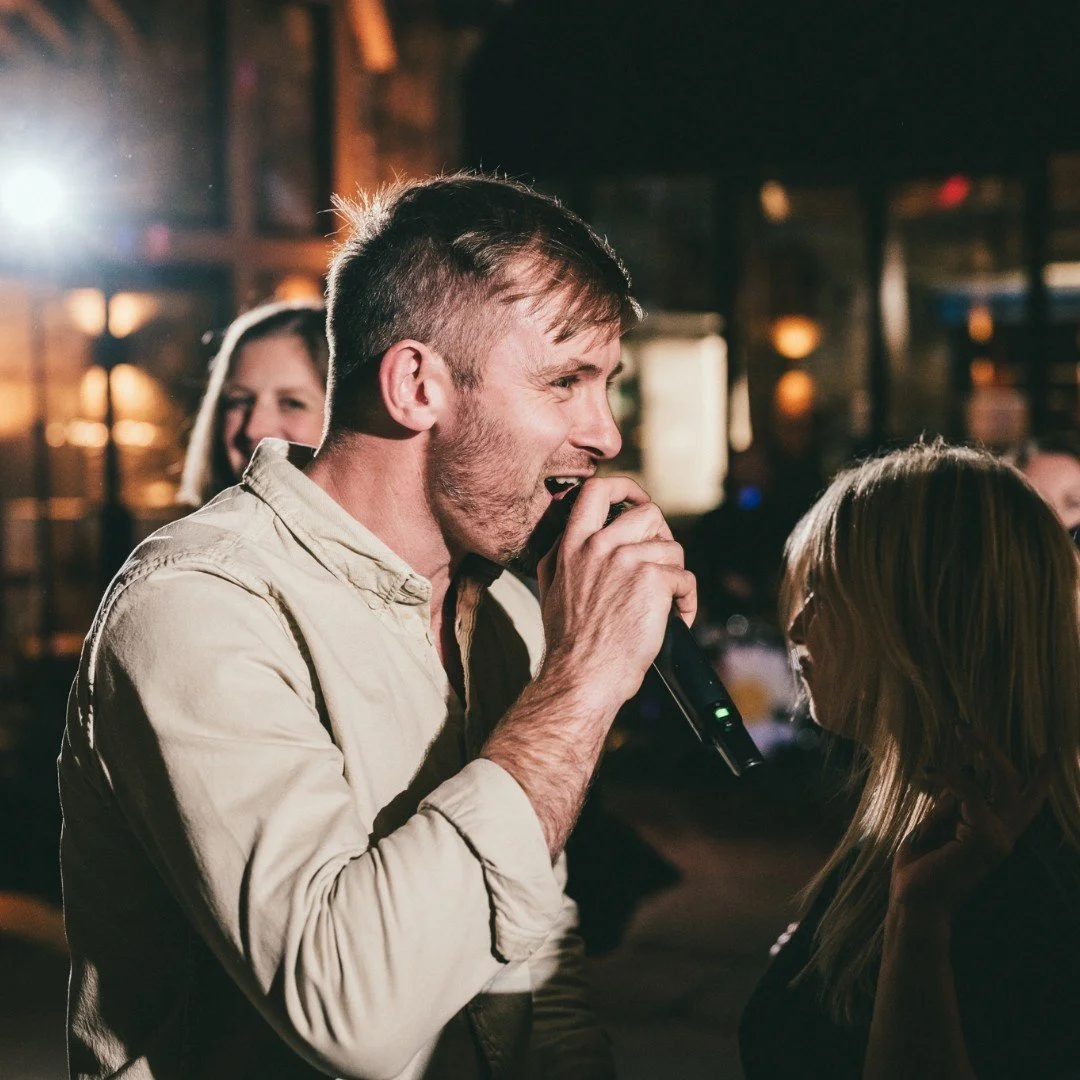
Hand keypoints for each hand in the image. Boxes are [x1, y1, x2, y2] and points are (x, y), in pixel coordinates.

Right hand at [536, 476, 696, 711]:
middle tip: (662, 562)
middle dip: (663, 536)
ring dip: (675, 575)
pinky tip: (675, 618)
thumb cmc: (569, 643)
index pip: (596, 491)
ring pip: (672, 548)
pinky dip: (686, 601)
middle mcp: (597, 546)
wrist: (581, 675)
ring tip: (667, 602)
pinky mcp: (653, 579)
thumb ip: (564, 556)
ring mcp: (626, 560)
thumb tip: (577, 536)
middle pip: (647, 513)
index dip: (625, 487)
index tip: (637, 500)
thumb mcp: (551, 588)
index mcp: (571, 546)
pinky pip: (685, 578)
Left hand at [891, 727, 1052, 922]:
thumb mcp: (936, 825)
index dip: (1039, 778)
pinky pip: (972, 790)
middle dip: (994, 750)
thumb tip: (965, 771)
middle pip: (1017, 783)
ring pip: (1004, 780)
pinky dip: (951, 776)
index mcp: (994, 833)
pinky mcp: (985, 838)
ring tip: (959, 728)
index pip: (1026, 803)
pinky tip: (929, 771)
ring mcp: (998, 838)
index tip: (1049, 753)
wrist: (914, 900)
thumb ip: (953, 803)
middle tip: (965, 726)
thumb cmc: (920, 867)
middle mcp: (1003, 835)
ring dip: (981, 748)